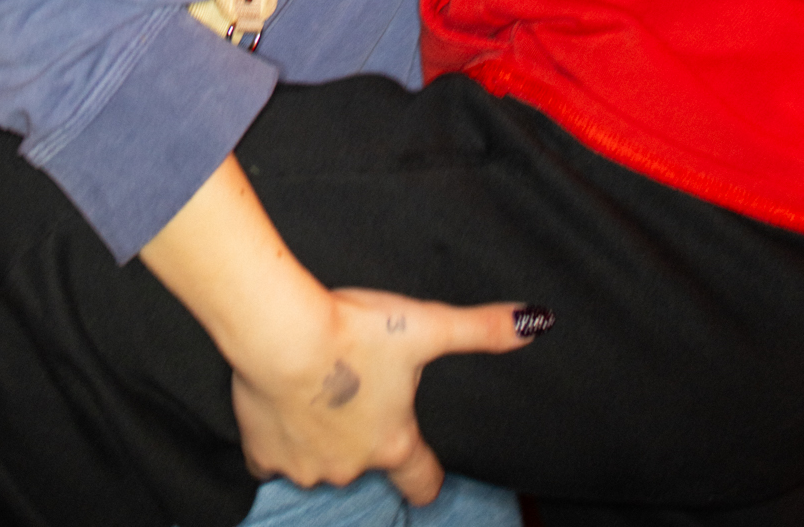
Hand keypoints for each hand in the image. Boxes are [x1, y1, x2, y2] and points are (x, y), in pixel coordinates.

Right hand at [231, 284, 538, 501]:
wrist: (280, 333)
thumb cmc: (352, 331)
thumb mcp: (425, 326)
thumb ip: (481, 330)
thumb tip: (537, 322)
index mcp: (393, 442)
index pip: (422, 481)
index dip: (426, 472)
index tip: (425, 464)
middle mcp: (353, 466)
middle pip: (368, 462)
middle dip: (366, 433)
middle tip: (360, 388)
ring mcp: (308, 467)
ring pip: (322, 461)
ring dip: (324, 433)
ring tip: (321, 387)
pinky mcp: (265, 456)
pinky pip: (274, 459)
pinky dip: (279, 438)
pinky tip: (282, 403)